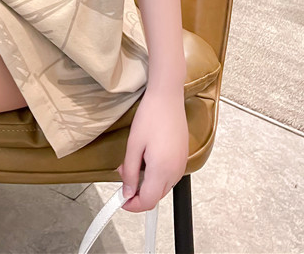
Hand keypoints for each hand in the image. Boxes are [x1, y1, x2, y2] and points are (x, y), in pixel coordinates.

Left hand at [117, 86, 188, 212]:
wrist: (167, 98)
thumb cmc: (150, 116)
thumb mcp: (133, 145)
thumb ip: (130, 172)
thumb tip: (128, 192)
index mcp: (162, 170)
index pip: (148, 201)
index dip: (133, 205)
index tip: (121, 200)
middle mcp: (175, 171)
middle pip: (156, 196)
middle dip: (138, 191)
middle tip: (123, 174)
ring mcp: (181, 164)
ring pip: (162, 186)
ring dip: (147, 182)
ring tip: (133, 161)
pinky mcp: (183, 157)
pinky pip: (168, 174)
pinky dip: (156, 173)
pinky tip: (146, 157)